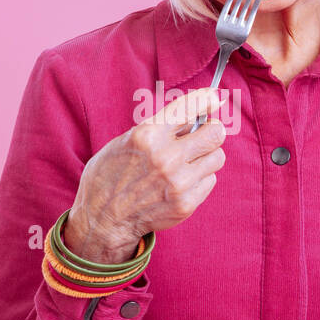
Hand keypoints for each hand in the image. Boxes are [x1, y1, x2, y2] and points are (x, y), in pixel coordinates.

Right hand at [66, 86, 227, 263]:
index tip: (213, 99)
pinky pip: (210, 180)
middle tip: (202, 135)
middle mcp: (166, 157)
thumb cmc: (110, 176)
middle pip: (216, 133)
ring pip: (217, 157)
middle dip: (211, 130)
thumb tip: (195, 113)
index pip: (189, 108)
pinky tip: (180, 182)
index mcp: (147, 135)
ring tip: (187, 162)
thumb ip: (159, 128)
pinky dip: (199, 179)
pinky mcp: (185, 204)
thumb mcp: (126, 141)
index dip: (207, 100)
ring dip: (206, 156)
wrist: (102, 220)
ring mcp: (178, 182)